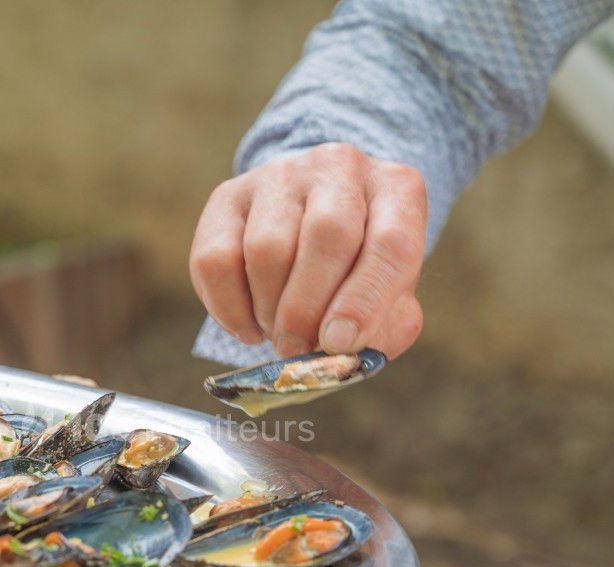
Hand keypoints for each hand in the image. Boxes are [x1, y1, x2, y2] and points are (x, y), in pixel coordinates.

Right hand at [190, 143, 426, 358]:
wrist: (313, 227)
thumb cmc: (359, 273)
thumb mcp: (391, 299)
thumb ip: (383, 330)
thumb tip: (340, 350)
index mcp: (398, 191)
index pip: (391, 243)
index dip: (364, 301)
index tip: (338, 344)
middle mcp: (341, 168)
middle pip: (326, 235)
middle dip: (307, 308)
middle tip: (296, 350)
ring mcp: (281, 175)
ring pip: (266, 248)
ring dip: (267, 309)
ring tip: (277, 332)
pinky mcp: (229, 195)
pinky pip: (215, 257)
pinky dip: (227, 306)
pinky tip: (247, 324)